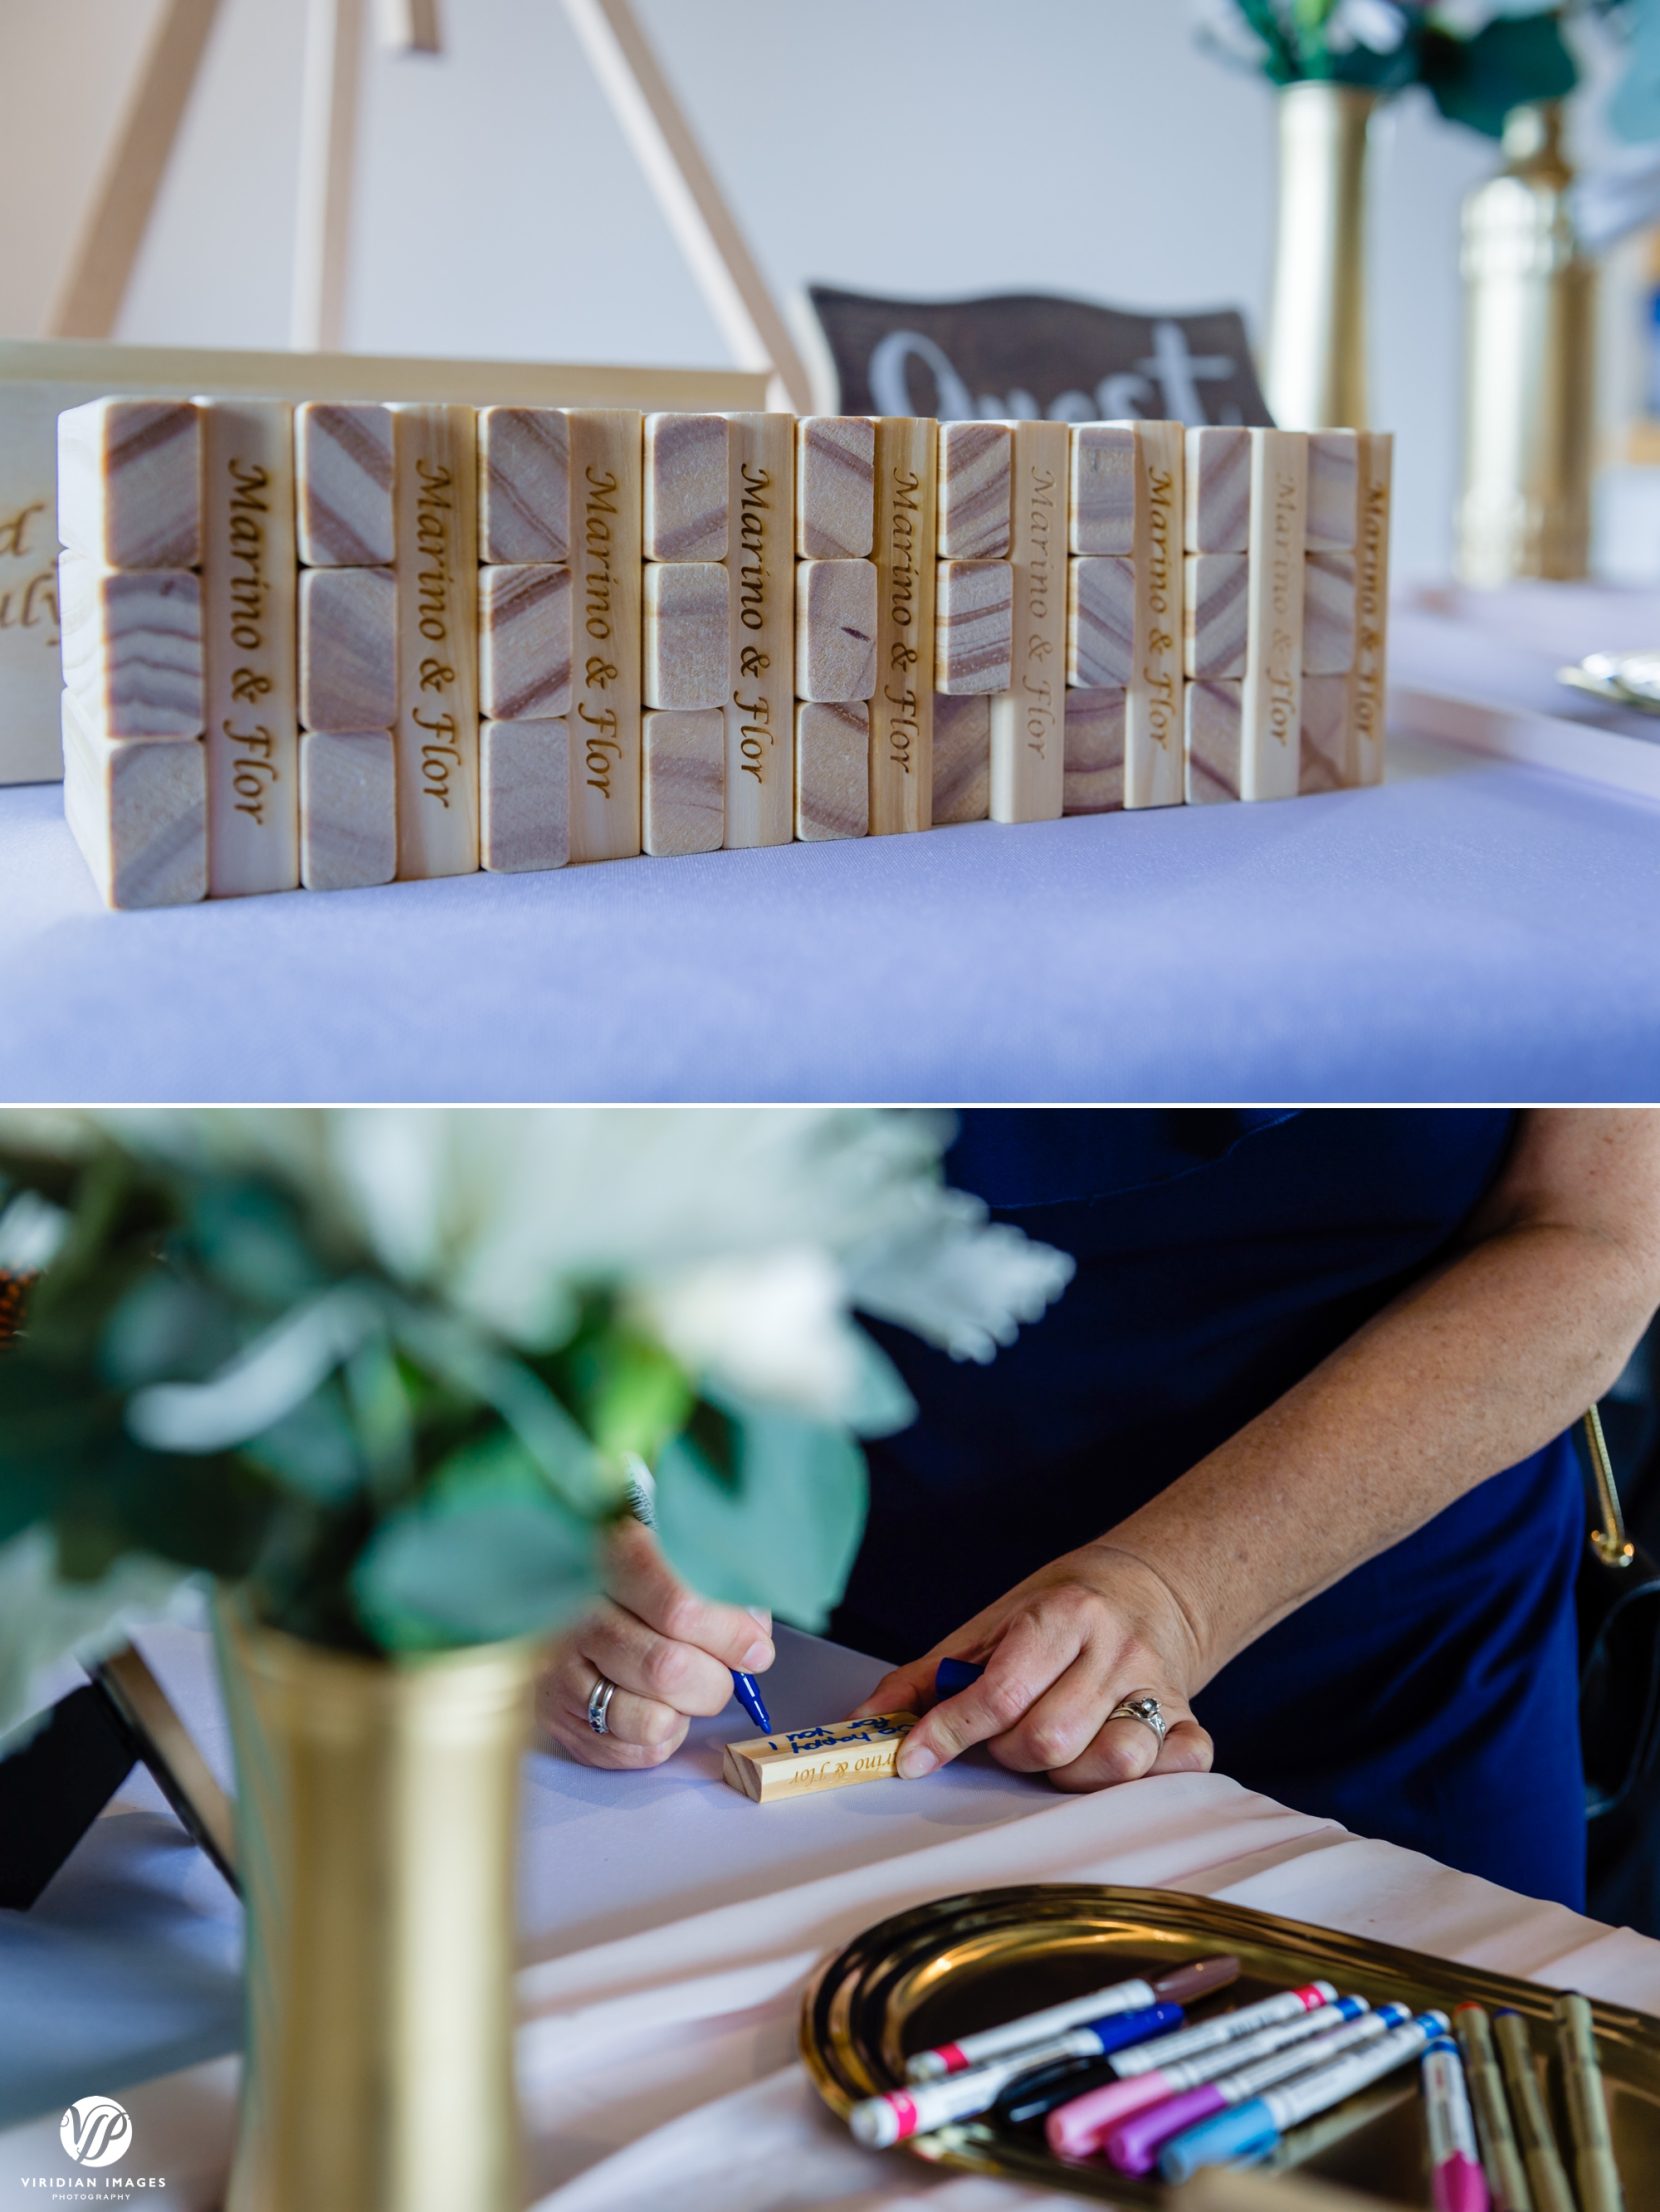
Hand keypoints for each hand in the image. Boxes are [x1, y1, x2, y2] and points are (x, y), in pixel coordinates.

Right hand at [538, 1519, 774, 1770]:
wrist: (577, 1614)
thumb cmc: (651, 1594)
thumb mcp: (692, 1572)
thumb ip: (729, 1602)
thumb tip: (755, 1645)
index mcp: (615, 1559)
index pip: (678, 1605)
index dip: (727, 1634)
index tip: (755, 1651)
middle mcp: (578, 1613)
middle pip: (668, 1669)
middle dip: (713, 1683)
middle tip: (721, 1676)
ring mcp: (560, 1667)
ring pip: (651, 1720)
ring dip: (684, 1714)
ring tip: (681, 1692)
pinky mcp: (557, 1715)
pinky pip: (633, 1751)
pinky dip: (662, 1737)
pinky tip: (653, 1706)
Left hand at [850, 1541, 1213, 1789]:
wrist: (1143, 1586)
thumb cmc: (1055, 1613)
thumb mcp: (987, 1629)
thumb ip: (928, 1678)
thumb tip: (865, 1722)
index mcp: (1061, 1614)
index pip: (1000, 1691)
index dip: (949, 1733)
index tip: (914, 1759)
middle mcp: (1115, 1648)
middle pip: (1049, 1737)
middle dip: (1008, 1753)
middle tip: (1003, 1740)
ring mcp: (1159, 1686)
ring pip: (1114, 1762)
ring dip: (1069, 1775)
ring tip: (1054, 1752)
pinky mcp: (1192, 1717)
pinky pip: (1180, 1766)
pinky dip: (1145, 1778)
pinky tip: (1110, 1760)